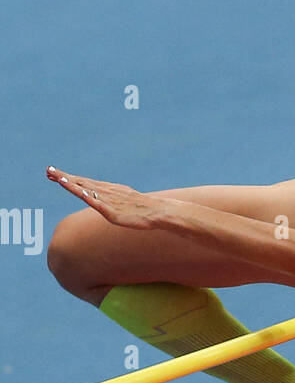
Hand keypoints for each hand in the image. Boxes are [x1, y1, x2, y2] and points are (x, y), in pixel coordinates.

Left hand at [46, 166, 175, 229]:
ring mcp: (108, 200)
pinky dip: (84, 194)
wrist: (158, 212)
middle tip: (48, 171)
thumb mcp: (125, 203)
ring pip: (85, 189)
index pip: (84, 182)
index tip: (54, 174)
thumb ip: (113, 201)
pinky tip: (76, 190)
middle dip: (64, 177)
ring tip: (56, 177)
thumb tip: (106, 202)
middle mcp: (106, 192)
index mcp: (108, 190)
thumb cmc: (143, 210)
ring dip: (70, 183)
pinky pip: (95, 202)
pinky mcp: (111, 211)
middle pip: (81, 182)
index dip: (69, 178)